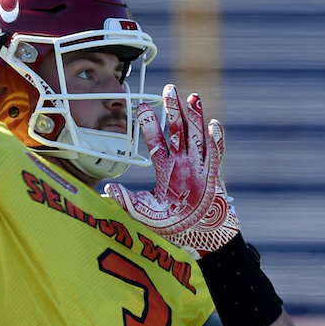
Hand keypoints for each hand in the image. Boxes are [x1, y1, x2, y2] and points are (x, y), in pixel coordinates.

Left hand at [104, 85, 239, 258]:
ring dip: (195, 117)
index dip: (149, 123)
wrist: (200, 237)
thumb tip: (109, 189)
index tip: (140, 105)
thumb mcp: (146, 213)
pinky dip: (216, 141)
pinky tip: (213, 124)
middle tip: (168, 88)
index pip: (156, 140)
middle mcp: (182, 163)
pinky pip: (216, 155)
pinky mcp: (214, 176)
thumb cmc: (175, 226)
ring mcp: (199, 167)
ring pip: (196, 136)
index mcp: (166, 169)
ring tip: (192, 97)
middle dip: (173, 110)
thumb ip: (129, 201)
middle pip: (177, 131)